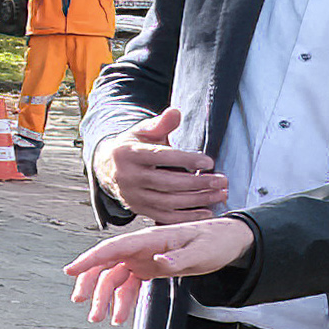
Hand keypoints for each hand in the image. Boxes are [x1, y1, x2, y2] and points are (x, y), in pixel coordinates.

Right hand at [65, 216, 253, 322]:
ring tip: (101, 319)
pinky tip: (120, 315)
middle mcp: (141, 247)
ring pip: (115, 277)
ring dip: (105, 297)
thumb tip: (158, 262)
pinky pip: (128, 284)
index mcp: (150, 239)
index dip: (90, 259)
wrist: (228, 241)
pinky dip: (122, 299)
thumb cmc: (216, 242)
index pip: (113, 247)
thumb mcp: (202, 252)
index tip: (70, 270)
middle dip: (91, 283)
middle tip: (82, 302)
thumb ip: (179, 258)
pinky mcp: (149, 267)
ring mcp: (143, 257)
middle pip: (106, 263)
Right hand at [96, 112, 224, 218]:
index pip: (160, 157)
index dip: (186, 160)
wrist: (107, 167)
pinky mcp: (138, 209)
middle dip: (198, 183)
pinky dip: (187, 216)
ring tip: (219, 194)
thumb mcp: (142, 131)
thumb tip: (175, 112)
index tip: (209, 162)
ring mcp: (132, 196)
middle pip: (167, 183)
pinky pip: (165, 216)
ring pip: (169, 202)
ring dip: (198, 200)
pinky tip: (206, 211)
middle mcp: (127, 177)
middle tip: (221, 181)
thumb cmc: (133, 146)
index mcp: (127, 154)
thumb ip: (161, 123)